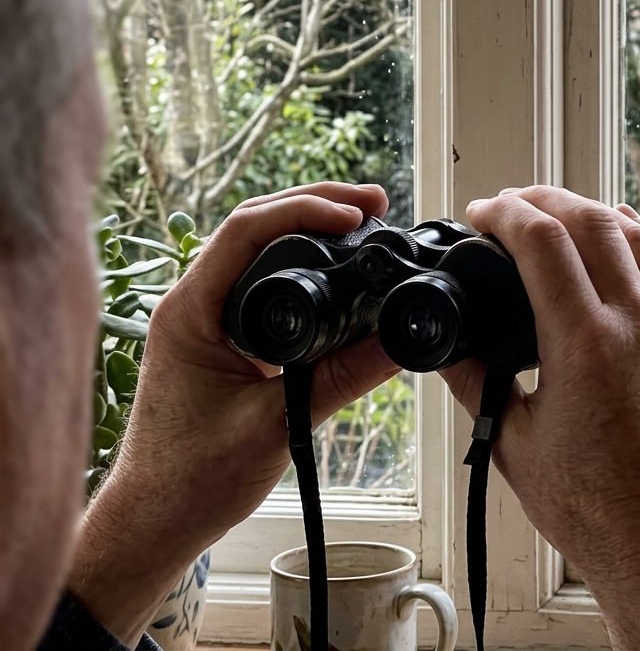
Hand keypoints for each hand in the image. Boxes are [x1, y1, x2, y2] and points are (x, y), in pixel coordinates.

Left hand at [68, 183, 401, 643]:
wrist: (157, 518)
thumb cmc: (193, 479)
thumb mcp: (278, 425)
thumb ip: (341, 378)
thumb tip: (397, 342)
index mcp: (189, 313)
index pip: (245, 231)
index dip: (306, 211)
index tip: (357, 216)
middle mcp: (192, 304)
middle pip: (254, 225)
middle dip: (317, 204)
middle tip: (374, 204)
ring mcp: (206, 318)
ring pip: (259, 248)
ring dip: (310, 228)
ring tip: (364, 222)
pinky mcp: (223, 337)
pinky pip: (263, 280)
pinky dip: (303, 262)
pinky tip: (337, 265)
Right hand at [444, 187, 639, 650]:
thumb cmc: (594, 510)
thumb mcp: (513, 446)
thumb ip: (475, 383)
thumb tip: (449, 346)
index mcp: (584, 346)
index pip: (542, 243)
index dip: (506, 213)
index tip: (484, 212)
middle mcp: (637, 328)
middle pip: (592, 223)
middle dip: (547, 198)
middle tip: (515, 202)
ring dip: (596, 211)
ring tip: (563, 210)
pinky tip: (629, 235)